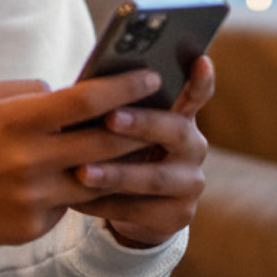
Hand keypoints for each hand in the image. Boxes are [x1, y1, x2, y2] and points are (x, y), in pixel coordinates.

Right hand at [0, 69, 164, 251]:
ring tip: (139, 148)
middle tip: (161, 113)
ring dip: (121, 163)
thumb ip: (27, 92)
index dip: (123, 87)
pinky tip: (88, 179)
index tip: (149, 77)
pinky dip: (80, 190)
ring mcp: (33, 197)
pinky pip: (70, 204)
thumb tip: (68, 93)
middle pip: (104, 141)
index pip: (84, 100)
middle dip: (138, 125)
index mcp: (15, 120)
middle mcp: (28, 159)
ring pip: (98, 178)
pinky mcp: (33, 226)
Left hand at [71, 56, 213, 248]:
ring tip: (82, 171)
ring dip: (116, 173)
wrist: (131, 208)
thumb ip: (115, 108)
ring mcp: (191, 183)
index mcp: (181, 116)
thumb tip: (80, 87)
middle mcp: (194, 146)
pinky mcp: (178, 216)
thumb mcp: (120, 128)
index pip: (198, 93)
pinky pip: (139, 211)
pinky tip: (75, 200)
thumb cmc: (117, 150)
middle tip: (110, 118)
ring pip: (155, 178)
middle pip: (174, 130)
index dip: (200, 79)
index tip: (200, 60)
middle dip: (141, 123)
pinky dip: (104, 204)